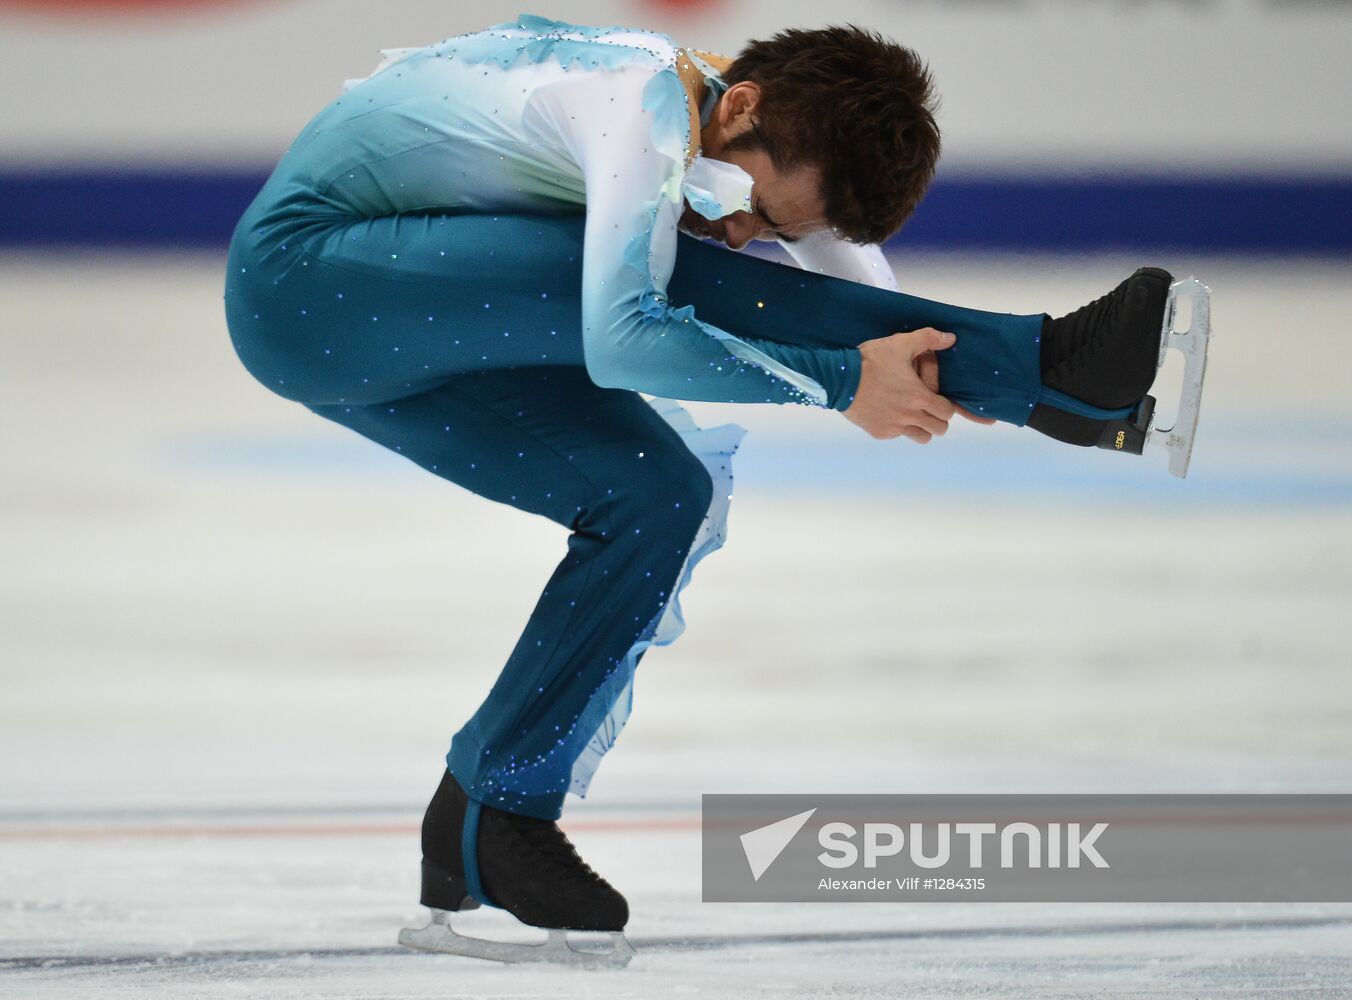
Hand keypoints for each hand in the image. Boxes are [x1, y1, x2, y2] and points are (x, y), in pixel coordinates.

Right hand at [842, 328, 990, 441]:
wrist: (839, 379)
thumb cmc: (871, 361)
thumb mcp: (900, 343)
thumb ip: (928, 338)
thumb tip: (950, 339)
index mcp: (919, 397)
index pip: (947, 411)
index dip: (945, 402)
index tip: (932, 392)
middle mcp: (909, 417)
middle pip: (939, 429)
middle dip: (937, 416)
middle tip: (926, 404)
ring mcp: (894, 428)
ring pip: (921, 437)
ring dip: (922, 426)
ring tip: (912, 412)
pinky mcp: (879, 433)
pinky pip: (898, 435)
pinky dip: (898, 426)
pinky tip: (889, 411)